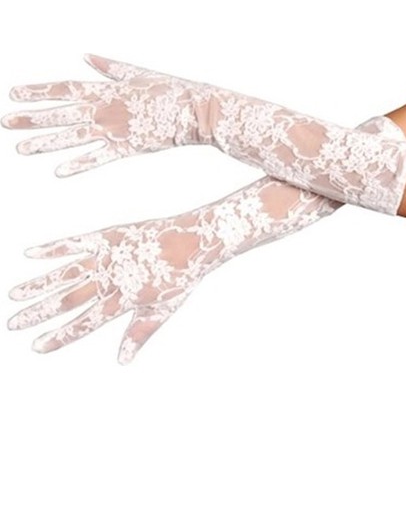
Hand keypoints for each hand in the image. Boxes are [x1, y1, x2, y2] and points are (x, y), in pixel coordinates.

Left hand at [1, 54, 213, 175]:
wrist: (194, 109)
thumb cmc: (170, 90)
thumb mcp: (137, 73)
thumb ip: (109, 67)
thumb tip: (86, 56)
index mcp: (106, 89)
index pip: (64, 89)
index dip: (38, 91)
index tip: (13, 93)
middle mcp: (104, 108)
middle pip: (61, 113)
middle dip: (31, 118)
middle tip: (5, 122)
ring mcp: (115, 129)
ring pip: (73, 137)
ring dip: (46, 143)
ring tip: (21, 148)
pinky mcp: (128, 147)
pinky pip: (99, 158)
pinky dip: (80, 164)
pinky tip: (59, 172)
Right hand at [7, 211, 214, 364]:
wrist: (195, 240)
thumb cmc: (181, 277)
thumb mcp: (164, 309)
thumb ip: (140, 331)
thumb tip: (122, 360)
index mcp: (123, 300)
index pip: (85, 324)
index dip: (60, 336)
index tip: (37, 346)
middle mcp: (111, 279)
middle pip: (68, 300)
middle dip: (39, 313)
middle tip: (13, 323)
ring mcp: (108, 257)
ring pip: (65, 273)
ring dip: (38, 285)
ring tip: (14, 294)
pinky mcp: (108, 236)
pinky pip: (75, 242)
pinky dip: (53, 248)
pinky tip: (31, 253)